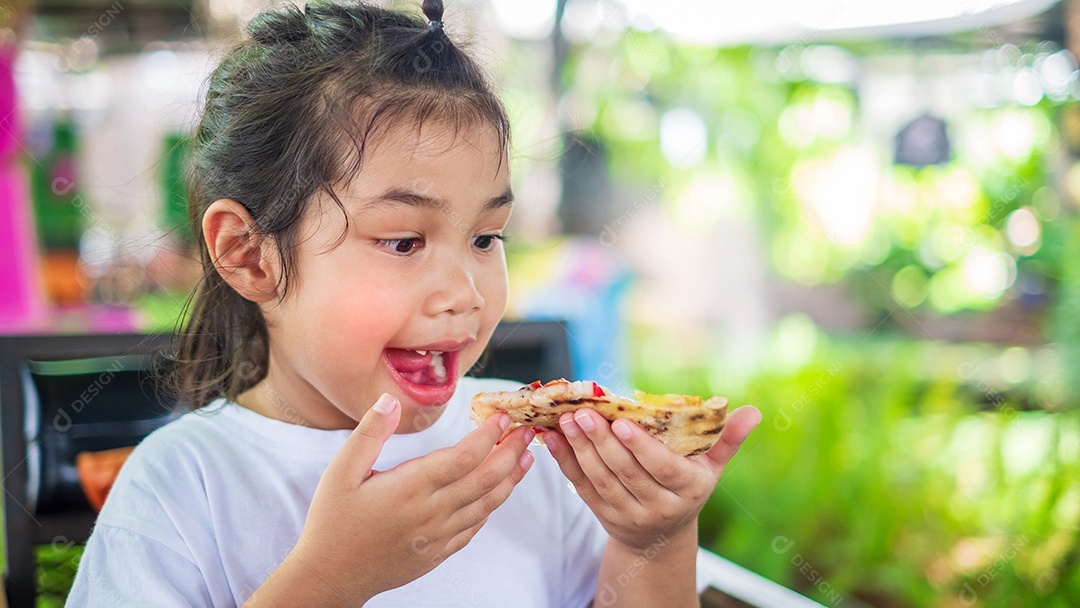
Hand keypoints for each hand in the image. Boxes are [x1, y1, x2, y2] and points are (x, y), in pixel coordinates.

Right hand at [279, 394, 534, 604]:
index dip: (487, 436)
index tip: (502, 417)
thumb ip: (368, 435)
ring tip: (527, 458)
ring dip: (510, 479)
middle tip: (528, 431)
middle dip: (511, 452)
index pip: (462, 457)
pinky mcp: (438, 552)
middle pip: (485, 479)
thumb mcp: (340, 473)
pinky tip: (498, 492)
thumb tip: (389, 401)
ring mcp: (437, 535)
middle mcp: (430, 512)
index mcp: (409, 488)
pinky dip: (491, 507)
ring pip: (486, 505)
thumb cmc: (332, 522)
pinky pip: (474, 527)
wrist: (330, 577)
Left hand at [543, 405, 760, 553]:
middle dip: (602, 441)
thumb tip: (753, 412)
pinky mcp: (602, 514)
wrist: (661, 537)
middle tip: (583, 411)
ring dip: (580, 449)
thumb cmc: (688, 487)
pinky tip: (552, 438)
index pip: (662, 469)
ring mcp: (627, 514)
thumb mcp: (711, 467)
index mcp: (686, 490)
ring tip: (567, 420)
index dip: (641, 448)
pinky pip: (581, 487)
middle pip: (625, 473)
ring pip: (600, 480)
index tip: (622, 422)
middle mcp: (657, 506)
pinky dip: (565, 462)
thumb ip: (727, 438)